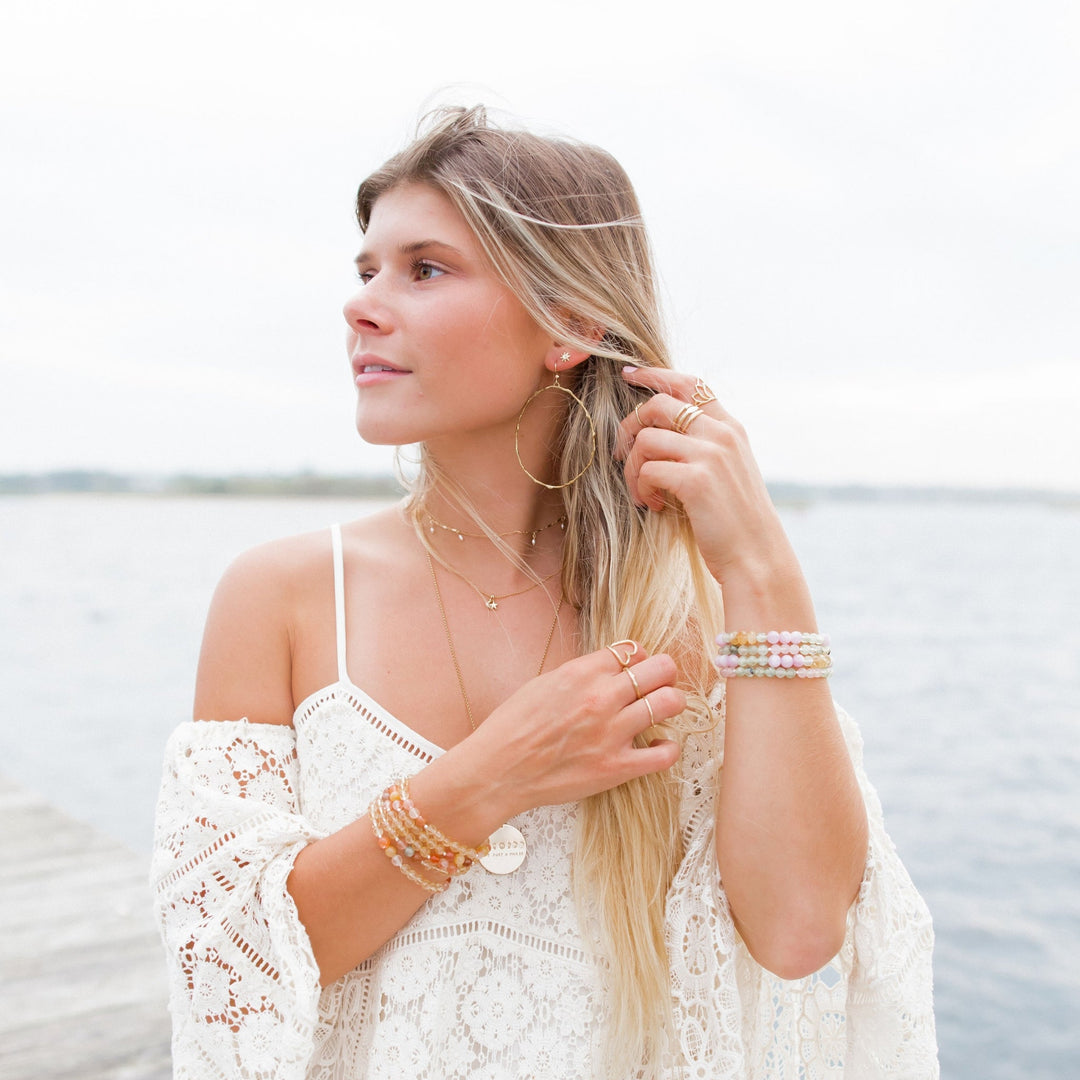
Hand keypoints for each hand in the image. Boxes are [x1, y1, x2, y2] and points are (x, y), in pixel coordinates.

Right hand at [467, 643, 684, 819]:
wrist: (498, 769)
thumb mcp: (544, 683)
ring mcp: (612, 733)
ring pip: (669, 703)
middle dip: (665, 674)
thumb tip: (610, 668)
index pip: (633, 650)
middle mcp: (601, 697)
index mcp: (581, 672)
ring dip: (672, 703)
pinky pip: (664, 755)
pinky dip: (669, 747)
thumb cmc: (513, 726)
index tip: (637, 668)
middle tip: (661, 684)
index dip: (640, 658)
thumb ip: (581, 674)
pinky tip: (660, 745)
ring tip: (664, 710)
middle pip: (660, 670)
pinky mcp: (616, 768)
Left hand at [615, 365, 794, 586]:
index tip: (629, 375)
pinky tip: (654, 506)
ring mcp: (711, 455)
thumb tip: (656, 432)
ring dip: (632, 468)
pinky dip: (641, 489)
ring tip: (643, 493)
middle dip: (629, 427)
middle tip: (620, 455)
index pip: (689, 383)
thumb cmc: (735, 521)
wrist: (757, 558)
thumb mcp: (726, 472)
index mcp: (730, 428)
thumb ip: (702, 447)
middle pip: (658, 405)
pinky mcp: (696, 481)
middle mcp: (722, 434)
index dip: (654, 374)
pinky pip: (648, 470)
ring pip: (646, 439)